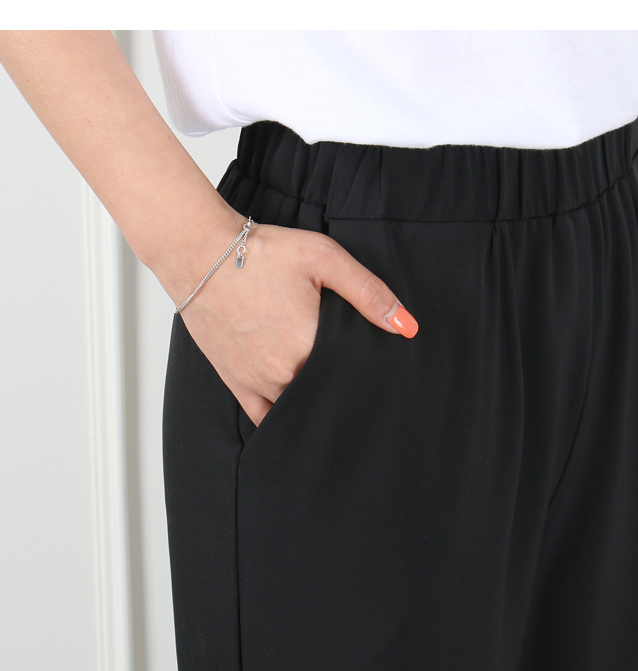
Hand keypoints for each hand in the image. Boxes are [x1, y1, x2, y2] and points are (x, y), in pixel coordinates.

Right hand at [177, 221, 417, 425]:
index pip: (353, 376)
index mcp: (310, 345)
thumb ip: (368, 293)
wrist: (197, 252)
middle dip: (344, 388)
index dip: (367, 374)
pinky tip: (301, 415)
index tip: (378, 373)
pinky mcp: (236, 382)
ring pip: (300, 407)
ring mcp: (258, 381)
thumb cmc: (259, 252)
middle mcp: (284, 372)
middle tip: (357, 380)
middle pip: (328, 393)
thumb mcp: (323, 258)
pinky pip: (265, 416)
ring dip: (317, 403)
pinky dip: (284, 418)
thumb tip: (407, 326)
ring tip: (332, 392)